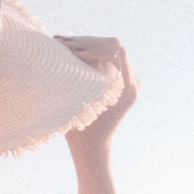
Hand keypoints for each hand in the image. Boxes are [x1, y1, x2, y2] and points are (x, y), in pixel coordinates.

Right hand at [55, 37, 138, 155]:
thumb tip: (64, 49)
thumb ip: (78, 78)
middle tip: (61, 42)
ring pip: (108, 49)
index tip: (70, 51)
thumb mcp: (77, 104)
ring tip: (60, 43)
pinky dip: (87, 53)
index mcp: (128, 87)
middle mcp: (133, 82)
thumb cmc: (82, 133)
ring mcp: (127, 81)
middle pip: (113, 46)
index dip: (91, 46)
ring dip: (85, 45)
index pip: (115, 50)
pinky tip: (68, 49)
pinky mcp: (118, 83)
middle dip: (86, 42)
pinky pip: (106, 59)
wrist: (93, 151)